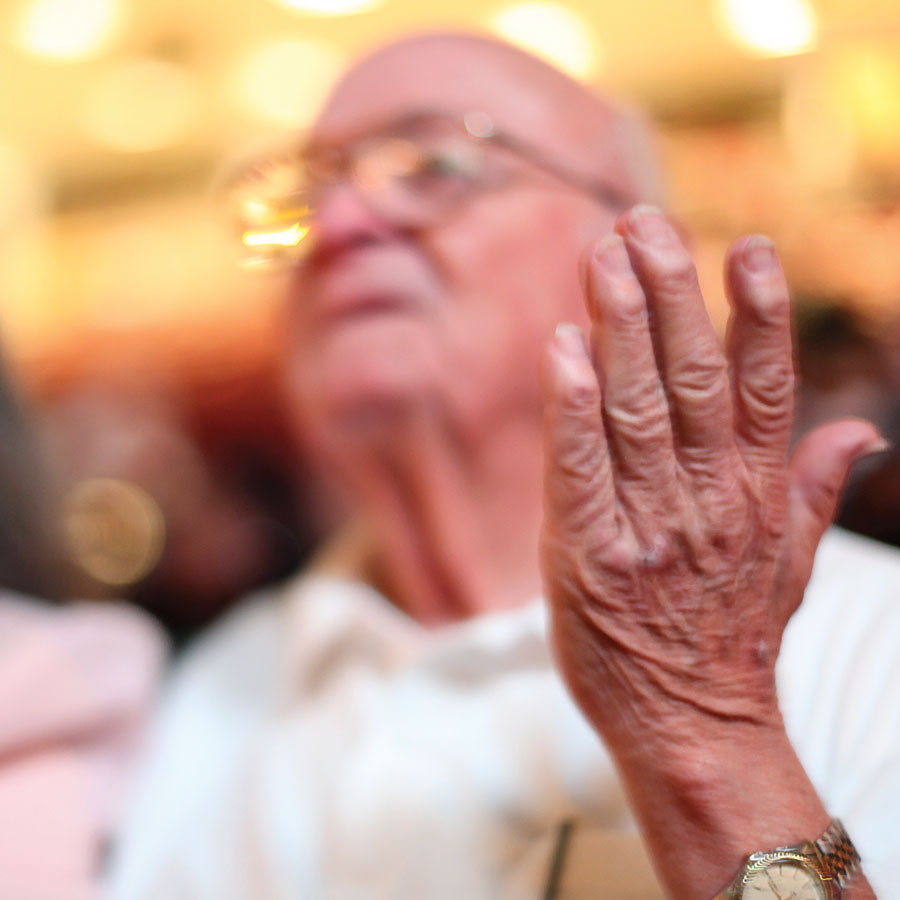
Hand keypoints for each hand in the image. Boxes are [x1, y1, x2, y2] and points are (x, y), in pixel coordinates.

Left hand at [539, 204, 882, 747]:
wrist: (693, 729)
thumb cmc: (730, 636)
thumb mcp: (793, 565)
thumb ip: (816, 489)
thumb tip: (862, 432)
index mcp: (756, 495)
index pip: (764, 387)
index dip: (759, 313)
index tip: (748, 245)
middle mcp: (707, 500)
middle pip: (691, 378)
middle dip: (671, 292)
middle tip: (647, 220)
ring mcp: (646, 527)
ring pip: (635, 408)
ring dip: (620, 325)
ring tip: (605, 254)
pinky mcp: (586, 556)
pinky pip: (579, 469)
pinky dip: (571, 406)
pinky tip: (563, 346)